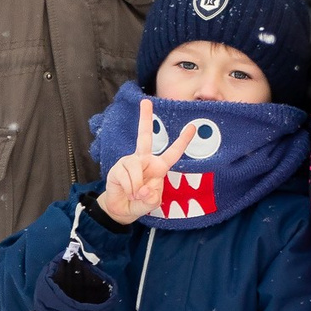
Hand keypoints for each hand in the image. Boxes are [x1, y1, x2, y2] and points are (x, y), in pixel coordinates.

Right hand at [102, 97, 200, 225]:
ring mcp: (129, 162)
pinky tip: (127, 192)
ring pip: (135, 167)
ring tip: (135, 194)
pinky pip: (126, 176)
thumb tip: (143, 189)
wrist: (121, 209)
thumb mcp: (151, 203)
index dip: (183, 140)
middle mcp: (144, 160)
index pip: (173, 152)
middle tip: (146, 102)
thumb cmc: (140, 202)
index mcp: (158, 167)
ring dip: (136, 186)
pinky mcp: (117, 168)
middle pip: (145, 136)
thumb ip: (151, 198)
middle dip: (145, 118)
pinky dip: (129, 188)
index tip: (193, 127)